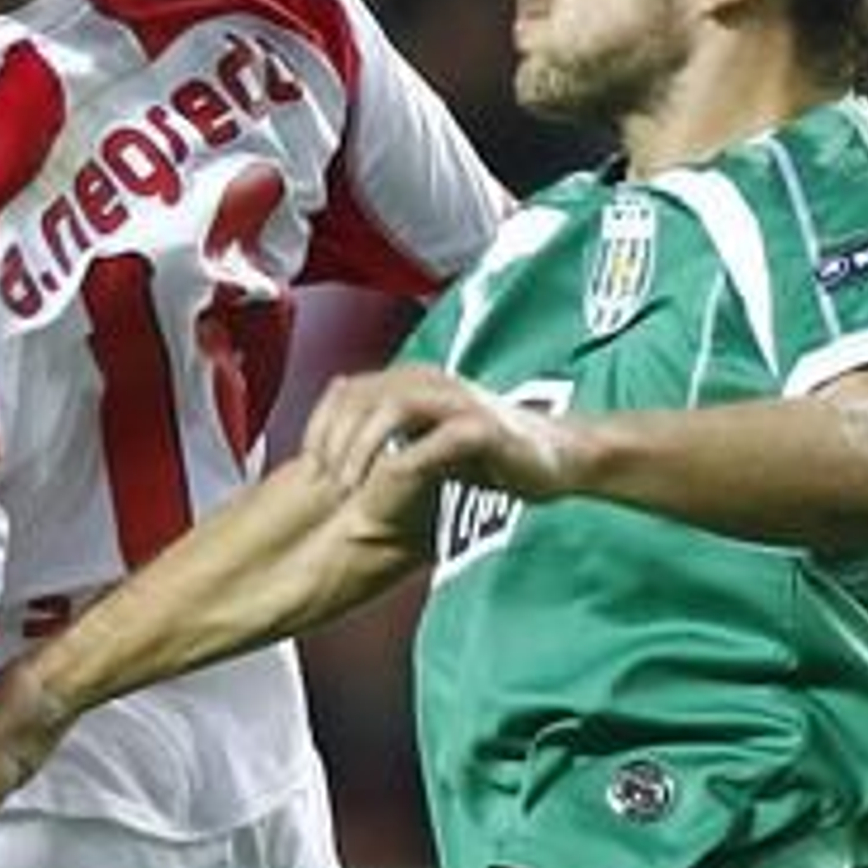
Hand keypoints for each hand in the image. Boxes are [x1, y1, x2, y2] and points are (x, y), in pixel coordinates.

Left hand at [304, 364, 582, 505]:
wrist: (560, 457)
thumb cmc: (492, 454)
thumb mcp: (429, 440)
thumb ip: (393, 435)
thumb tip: (342, 451)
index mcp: (411, 381)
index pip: (346, 390)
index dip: (319, 425)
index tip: (307, 466)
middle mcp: (430, 381)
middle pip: (361, 393)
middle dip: (333, 437)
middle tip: (322, 481)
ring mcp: (458, 400)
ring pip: (393, 404)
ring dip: (363, 445)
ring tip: (349, 484)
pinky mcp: (484, 427)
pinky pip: (439, 436)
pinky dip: (410, 459)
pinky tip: (394, 486)